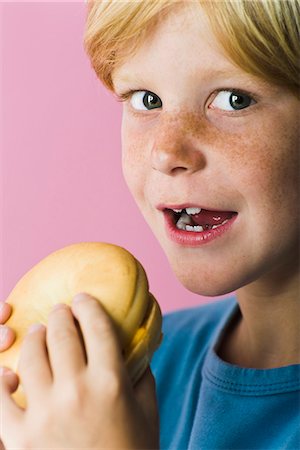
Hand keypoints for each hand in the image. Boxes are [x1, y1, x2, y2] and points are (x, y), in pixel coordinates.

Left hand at [0, 293, 158, 448]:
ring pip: (32, 356)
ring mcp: (46, 413)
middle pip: (62, 334)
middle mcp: (78, 391)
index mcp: (111, 382)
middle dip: (60, 314)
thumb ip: (142, 373)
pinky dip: (2, 379)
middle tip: (60, 310)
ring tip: (39, 332)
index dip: (88, 306)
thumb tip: (136, 344)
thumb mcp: (148, 411)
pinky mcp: (21, 437)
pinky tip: (10, 371)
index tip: (82, 298)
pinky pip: (1, 397)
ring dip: (35, 337)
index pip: (96, 326)